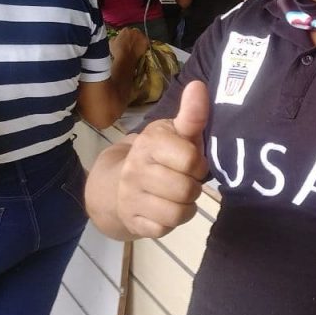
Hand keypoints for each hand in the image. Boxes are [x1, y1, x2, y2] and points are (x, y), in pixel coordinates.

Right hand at [110, 26, 149, 60]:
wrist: (125, 59)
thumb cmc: (117, 51)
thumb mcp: (111, 42)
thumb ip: (115, 37)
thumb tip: (116, 37)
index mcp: (125, 30)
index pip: (127, 30)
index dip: (126, 35)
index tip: (126, 39)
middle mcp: (134, 31)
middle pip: (135, 32)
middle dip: (134, 36)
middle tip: (132, 42)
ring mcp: (141, 36)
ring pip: (141, 36)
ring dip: (139, 39)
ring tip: (137, 46)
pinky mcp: (146, 42)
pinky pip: (146, 41)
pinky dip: (145, 44)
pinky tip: (142, 48)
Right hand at [117, 80, 209, 237]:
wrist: (116, 185)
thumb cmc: (159, 156)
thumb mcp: (176, 132)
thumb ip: (192, 114)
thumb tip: (199, 85)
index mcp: (150, 143)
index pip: (190, 159)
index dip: (197, 163)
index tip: (191, 161)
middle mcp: (136, 169)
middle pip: (187, 189)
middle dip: (192, 186)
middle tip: (184, 180)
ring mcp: (131, 198)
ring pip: (178, 212)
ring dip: (185, 206)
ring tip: (177, 195)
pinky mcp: (133, 222)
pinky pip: (164, 229)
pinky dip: (170, 222)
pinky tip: (164, 210)